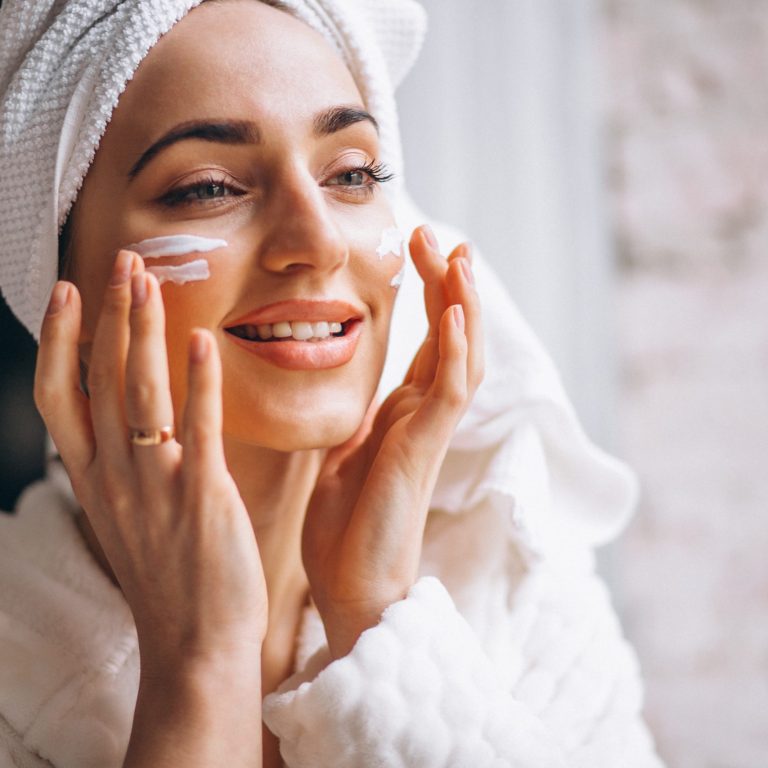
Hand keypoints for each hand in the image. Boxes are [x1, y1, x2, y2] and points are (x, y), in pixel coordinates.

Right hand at [34, 250, 267, 675]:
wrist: (194, 645)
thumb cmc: (168, 578)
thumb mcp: (128, 517)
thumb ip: (123, 466)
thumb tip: (131, 420)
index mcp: (93, 480)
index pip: (59, 396)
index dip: (59, 340)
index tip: (68, 293)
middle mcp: (114, 477)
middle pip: (101, 379)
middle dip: (109, 315)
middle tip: (123, 262)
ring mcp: (155, 486)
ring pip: (140, 392)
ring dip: (142, 332)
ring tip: (148, 281)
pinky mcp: (201, 497)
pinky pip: (196, 428)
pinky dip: (198, 382)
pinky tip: (201, 341)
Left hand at [302, 225, 483, 657]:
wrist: (350, 588)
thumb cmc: (344, 528)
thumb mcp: (341, 454)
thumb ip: (353, 418)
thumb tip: (345, 390)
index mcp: (403, 414)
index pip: (429, 343)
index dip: (432, 296)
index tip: (422, 249)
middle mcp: (423, 416)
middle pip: (452, 338)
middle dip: (450, 286)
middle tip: (442, 237)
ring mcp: (428, 432)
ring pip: (462, 356)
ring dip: (463, 306)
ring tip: (459, 256)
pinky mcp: (424, 451)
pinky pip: (449, 393)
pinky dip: (454, 351)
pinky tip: (453, 313)